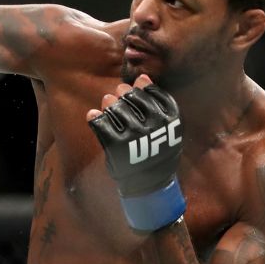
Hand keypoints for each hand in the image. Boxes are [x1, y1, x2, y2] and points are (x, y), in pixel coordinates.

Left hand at [87, 74, 185, 231]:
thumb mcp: (164, 127)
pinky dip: (94, 118)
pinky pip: (101, 124)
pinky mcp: (117, 146)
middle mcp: (155, 126)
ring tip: (107, 105)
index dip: (140, 88)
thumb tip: (142, 77)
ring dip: (108, 104)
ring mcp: (135, 136)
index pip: (152, 92)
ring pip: (115, 108)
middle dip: (122, 93)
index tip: (135, 91)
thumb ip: (155, 101)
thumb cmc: (155, 150)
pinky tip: (93, 116)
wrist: (149, 185)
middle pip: (131, 97)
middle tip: (117, 95)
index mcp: (171, 120)